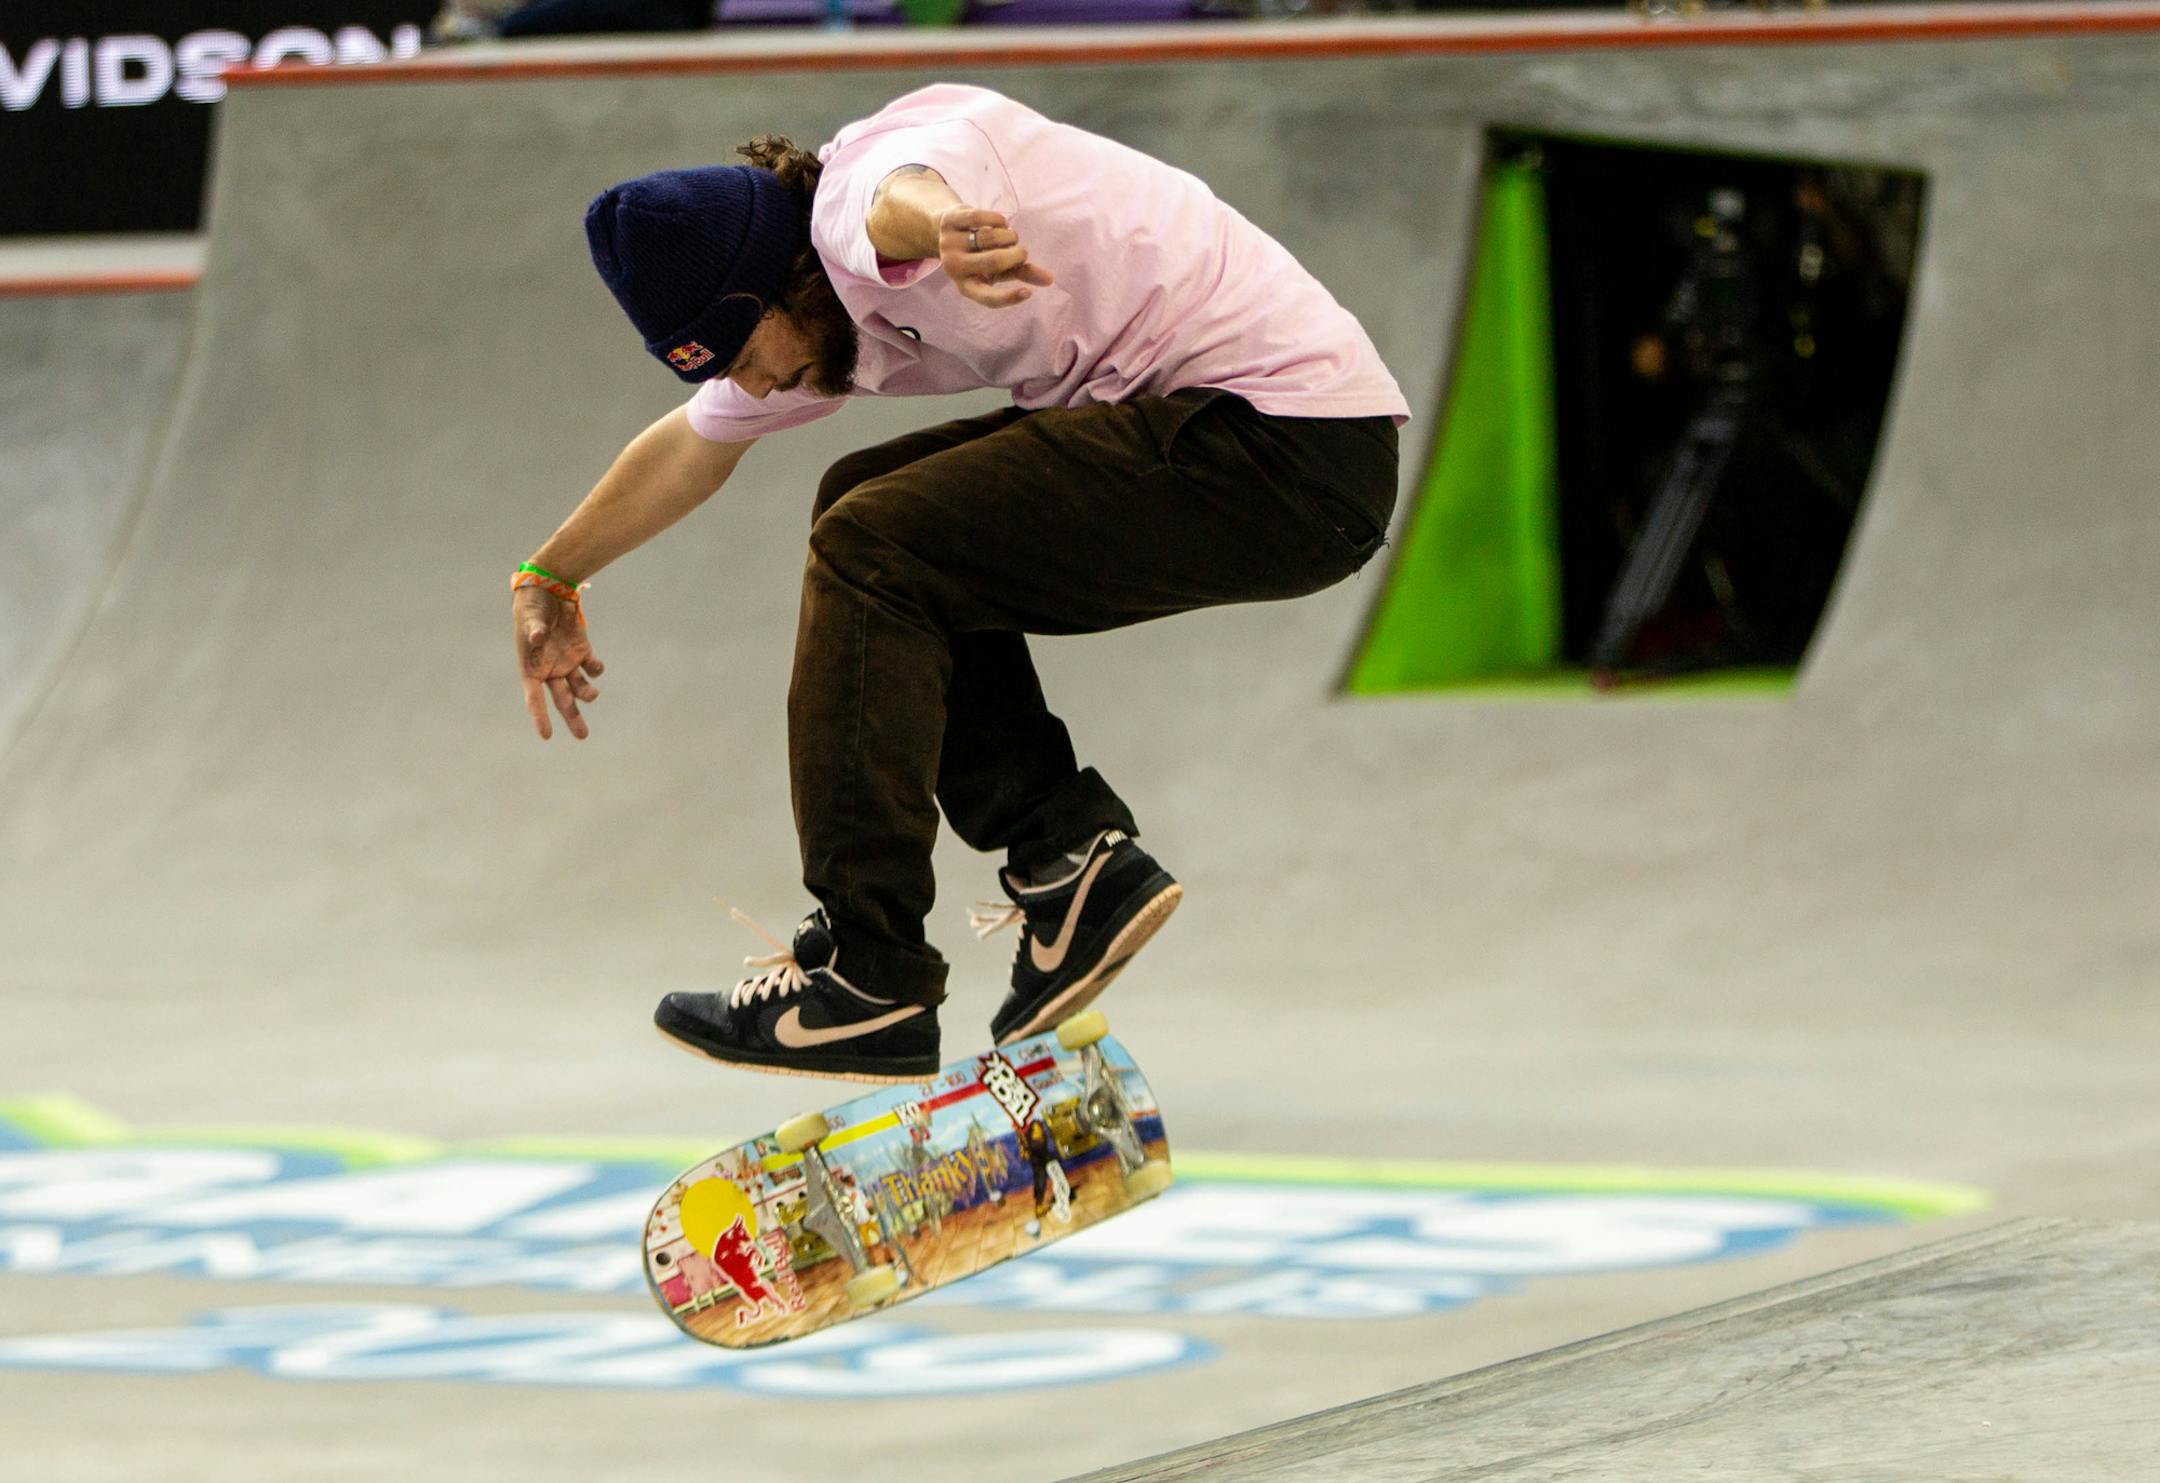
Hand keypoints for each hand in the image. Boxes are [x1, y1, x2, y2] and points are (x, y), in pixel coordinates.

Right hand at [515, 585, 603, 739]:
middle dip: (572, 718)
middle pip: (562, 700)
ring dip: (587, 694)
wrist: (548, 589)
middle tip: (583, 736)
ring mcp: (566, 662)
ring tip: (592, 694)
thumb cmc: (532, 607)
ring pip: (579, 687)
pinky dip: (595, 669)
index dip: (539, 717)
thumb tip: (538, 637)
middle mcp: (549, 670)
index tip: (546, 735)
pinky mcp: (581, 651)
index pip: (534, 699)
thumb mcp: (530, 618)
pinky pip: (591, 667)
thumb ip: (535, 630)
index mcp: (531, 669)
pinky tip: (594, 666)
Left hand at [937, 209, 1052, 307]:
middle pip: (995, 260)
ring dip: (1009, 236)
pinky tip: (1000, 223)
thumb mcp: (999, 268)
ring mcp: (949, 245)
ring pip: (990, 237)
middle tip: (1023, 252)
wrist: (946, 230)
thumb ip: (1023, 272)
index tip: (1029, 292)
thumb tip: (1050, 279)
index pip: (987, 298)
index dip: (1009, 297)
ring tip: (1010, 236)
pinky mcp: (949, 222)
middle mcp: (954, 268)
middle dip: (1017, 254)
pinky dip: (999, 220)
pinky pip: (981, 217)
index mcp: (967, 286)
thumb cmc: (980, 255)